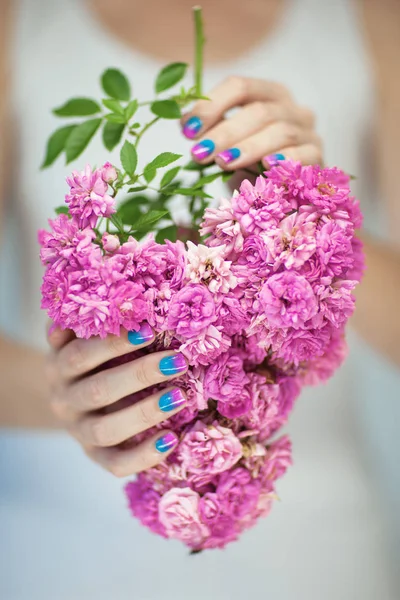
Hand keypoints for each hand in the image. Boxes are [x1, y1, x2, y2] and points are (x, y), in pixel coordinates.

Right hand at [45, 323, 187, 476]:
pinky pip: (114, 463)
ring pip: (106, 429)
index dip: (114, 343)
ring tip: (180, 398)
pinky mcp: (94, 455)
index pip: (82, 354)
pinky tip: (171, 440)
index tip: (149, 330)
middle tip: (178, 361)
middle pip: (98, 391)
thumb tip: (129, 298)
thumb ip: (94, 322)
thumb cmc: (87, 358)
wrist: (67, 396)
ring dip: (145, 413)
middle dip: (140, 375)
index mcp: (59, 364)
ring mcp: (78, 430)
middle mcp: (64, 398)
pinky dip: (142, 456)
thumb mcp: (81, 337)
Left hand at [182, 76, 321, 168]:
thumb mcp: (230, 144)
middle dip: (225, 132)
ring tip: (222, 163)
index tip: (187, 131)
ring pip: (280, 132)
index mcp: (269, 95)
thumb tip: (184, 124)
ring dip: (248, 148)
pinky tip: (265, 167)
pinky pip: (303, 154)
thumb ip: (213, 130)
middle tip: (200, 153)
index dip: (211, 106)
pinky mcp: (318, 157)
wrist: (284, 193)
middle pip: (259, 112)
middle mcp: (292, 108)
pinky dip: (284, 160)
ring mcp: (309, 132)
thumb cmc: (252, 165)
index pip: (240, 87)